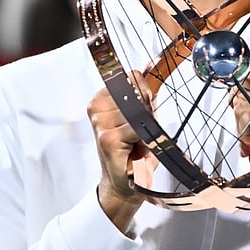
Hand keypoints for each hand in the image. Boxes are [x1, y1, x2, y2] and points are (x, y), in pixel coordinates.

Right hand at [88, 72, 152, 232]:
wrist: (126, 184)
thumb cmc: (134, 151)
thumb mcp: (142, 117)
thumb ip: (145, 93)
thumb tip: (153, 65)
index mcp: (101, 99)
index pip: (131, 78)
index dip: (145, 92)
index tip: (145, 108)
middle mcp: (97, 108)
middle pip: (137, 94)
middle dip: (147, 112)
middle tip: (140, 133)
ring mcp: (100, 123)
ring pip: (139, 112)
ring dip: (146, 128)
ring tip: (137, 142)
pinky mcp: (108, 138)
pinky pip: (138, 127)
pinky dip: (144, 139)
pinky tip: (135, 149)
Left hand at [231, 75, 249, 202]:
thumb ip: (249, 103)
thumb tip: (231, 93)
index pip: (248, 77)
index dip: (236, 93)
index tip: (234, 105)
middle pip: (241, 89)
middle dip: (238, 115)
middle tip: (248, 133)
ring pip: (242, 104)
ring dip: (241, 127)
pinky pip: (248, 120)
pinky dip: (246, 135)